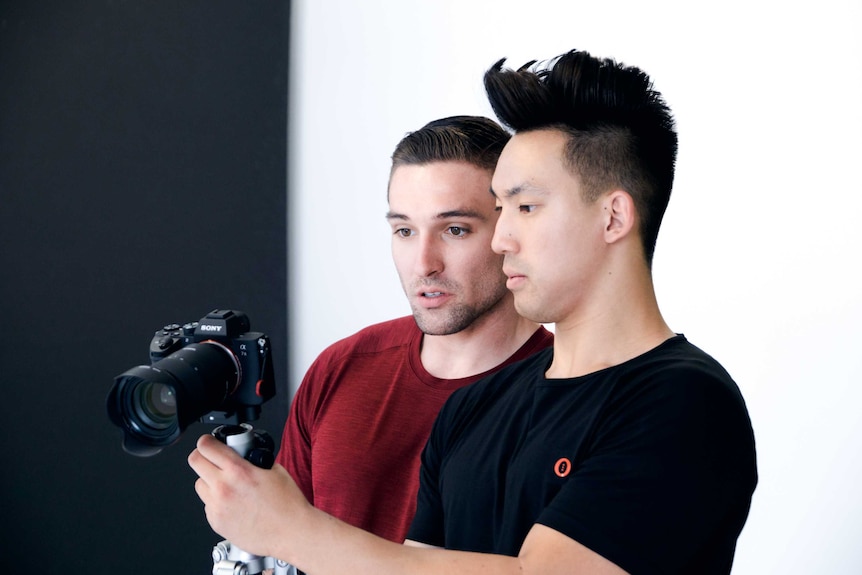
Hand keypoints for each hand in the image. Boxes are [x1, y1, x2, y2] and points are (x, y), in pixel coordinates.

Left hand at [188, 433, 310, 557]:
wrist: (291, 533)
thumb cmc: (287, 504)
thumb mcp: (274, 470)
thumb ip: (252, 460)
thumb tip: (243, 456)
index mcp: (238, 471)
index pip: (206, 447)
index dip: (207, 441)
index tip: (209, 442)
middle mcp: (223, 488)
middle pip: (195, 462)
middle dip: (202, 456)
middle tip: (212, 458)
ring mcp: (217, 508)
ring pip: (199, 485)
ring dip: (209, 481)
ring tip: (227, 485)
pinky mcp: (216, 523)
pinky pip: (208, 506)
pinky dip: (216, 502)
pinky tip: (233, 504)